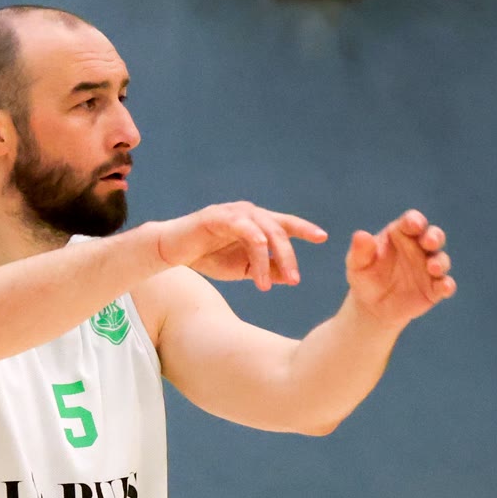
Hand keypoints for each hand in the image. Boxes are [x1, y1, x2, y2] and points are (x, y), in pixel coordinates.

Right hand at [151, 202, 327, 293]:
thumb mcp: (243, 269)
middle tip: (295, 280)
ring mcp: (233, 213)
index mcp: (257, 223)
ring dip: (270, 258)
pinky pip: (242, 227)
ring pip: (263, 230)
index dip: (304, 229)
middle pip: (278, 229)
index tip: (322, 238)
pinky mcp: (217, 217)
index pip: (285, 224)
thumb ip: (266, 269)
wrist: (173, 252)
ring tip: (271, 284)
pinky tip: (259, 259)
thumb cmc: (208, 257)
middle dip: (289, 256)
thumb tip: (289, 276)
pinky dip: (254, 243)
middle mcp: (248, 213)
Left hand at [345, 210, 454, 327]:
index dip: (414, 221)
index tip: (413, 225)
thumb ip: (360, 251)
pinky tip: (444, 287)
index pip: (412, 222)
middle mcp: (419, 248)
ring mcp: (429, 268)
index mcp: (401, 234)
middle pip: (433, 236)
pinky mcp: (434, 289)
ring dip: (440, 262)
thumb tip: (360, 236)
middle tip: (429, 241)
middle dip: (434, 237)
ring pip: (441, 260)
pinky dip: (447, 285)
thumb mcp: (357, 264)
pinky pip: (444, 285)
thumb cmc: (365, 278)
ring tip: (432, 267)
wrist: (372, 307)